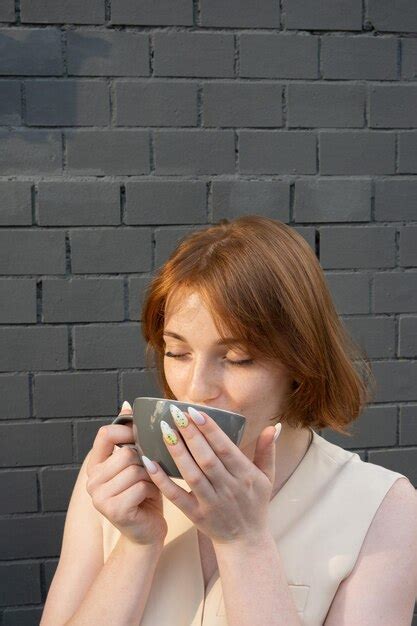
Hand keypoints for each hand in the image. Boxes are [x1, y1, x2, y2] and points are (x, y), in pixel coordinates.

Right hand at [86, 402, 167, 546]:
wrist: (147, 533)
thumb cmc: (145, 494)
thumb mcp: (137, 463)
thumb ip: (130, 438)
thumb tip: (127, 405)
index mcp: (95, 466)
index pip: (106, 433)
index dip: (128, 431)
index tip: (143, 438)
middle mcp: (92, 481)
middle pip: (126, 452)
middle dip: (146, 460)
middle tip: (152, 472)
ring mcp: (99, 497)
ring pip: (135, 468)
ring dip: (152, 475)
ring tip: (153, 484)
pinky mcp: (113, 510)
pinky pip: (141, 485)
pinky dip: (153, 488)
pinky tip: (152, 496)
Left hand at [142, 406, 277, 545]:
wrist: (245, 542)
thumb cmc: (255, 504)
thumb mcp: (267, 477)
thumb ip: (267, 451)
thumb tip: (272, 427)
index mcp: (245, 475)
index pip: (225, 448)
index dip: (210, 429)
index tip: (195, 411)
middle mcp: (228, 488)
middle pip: (206, 458)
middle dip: (190, 434)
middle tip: (175, 413)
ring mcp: (211, 503)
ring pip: (192, 475)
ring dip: (177, 452)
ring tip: (164, 430)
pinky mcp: (196, 516)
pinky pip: (177, 497)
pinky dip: (163, 481)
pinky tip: (150, 463)